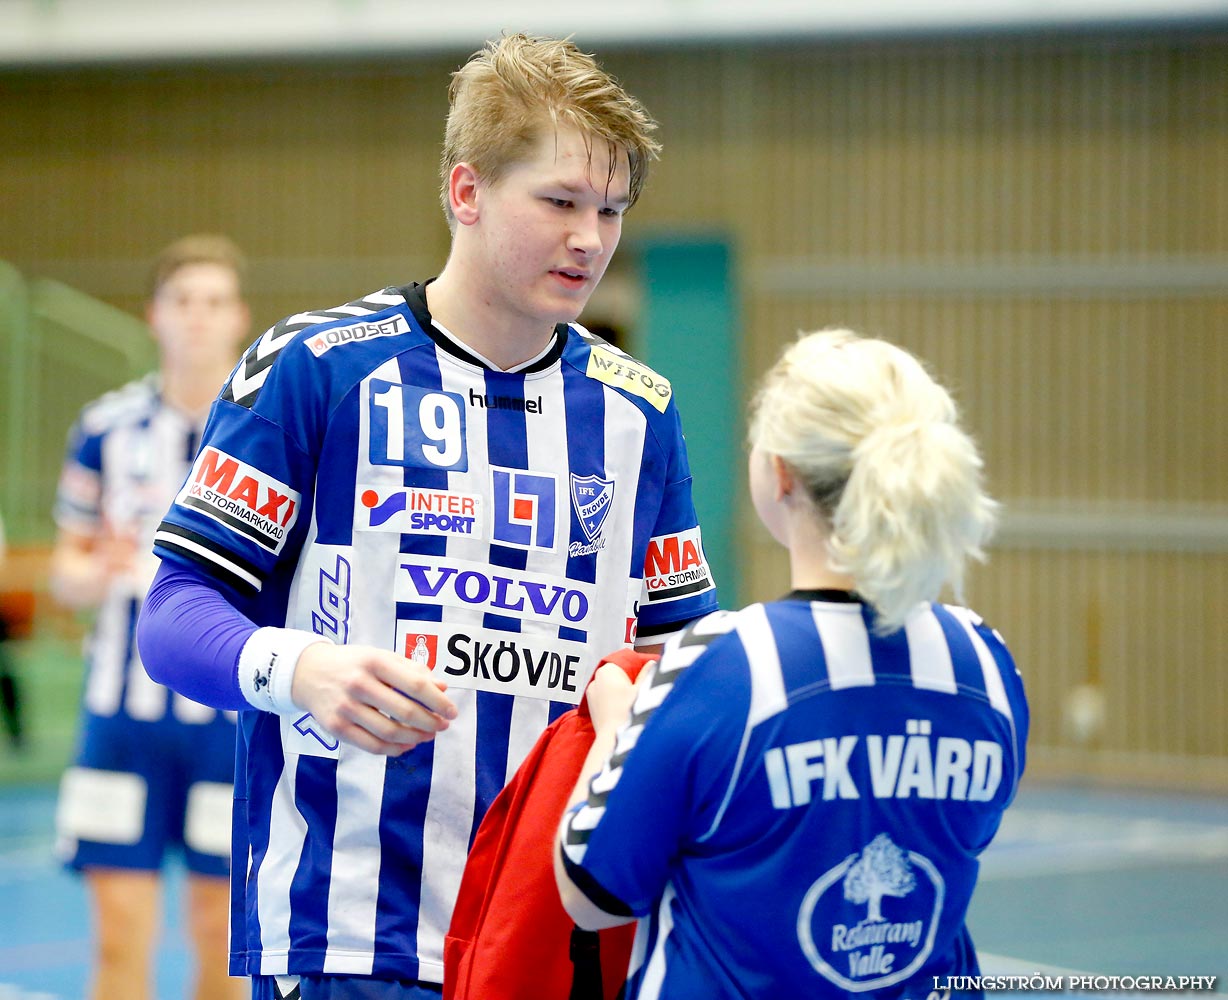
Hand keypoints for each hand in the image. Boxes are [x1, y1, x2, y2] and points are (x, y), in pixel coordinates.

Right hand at [290, 643, 457, 755]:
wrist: (308, 672)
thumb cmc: (354, 664)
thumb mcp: (382, 657)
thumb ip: (413, 670)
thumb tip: (442, 688)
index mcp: (375, 662)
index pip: (415, 685)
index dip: (438, 701)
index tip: (452, 711)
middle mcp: (359, 684)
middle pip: (405, 711)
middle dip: (430, 722)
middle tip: (442, 726)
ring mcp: (345, 707)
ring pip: (390, 732)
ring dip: (415, 738)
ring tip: (428, 736)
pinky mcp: (336, 728)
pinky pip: (372, 746)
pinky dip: (394, 750)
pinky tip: (407, 745)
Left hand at [586, 661, 650, 737]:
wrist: (613, 741)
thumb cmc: (628, 715)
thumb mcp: (644, 690)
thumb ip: (648, 673)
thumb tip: (652, 663)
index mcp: (608, 671)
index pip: (627, 662)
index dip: (639, 670)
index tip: (648, 678)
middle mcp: (596, 680)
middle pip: (619, 675)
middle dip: (631, 682)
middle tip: (643, 692)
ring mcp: (592, 694)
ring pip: (612, 687)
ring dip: (623, 693)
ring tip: (634, 704)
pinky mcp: (592, 708)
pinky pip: (606, 699)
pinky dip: (615, 702)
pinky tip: (625, 711)